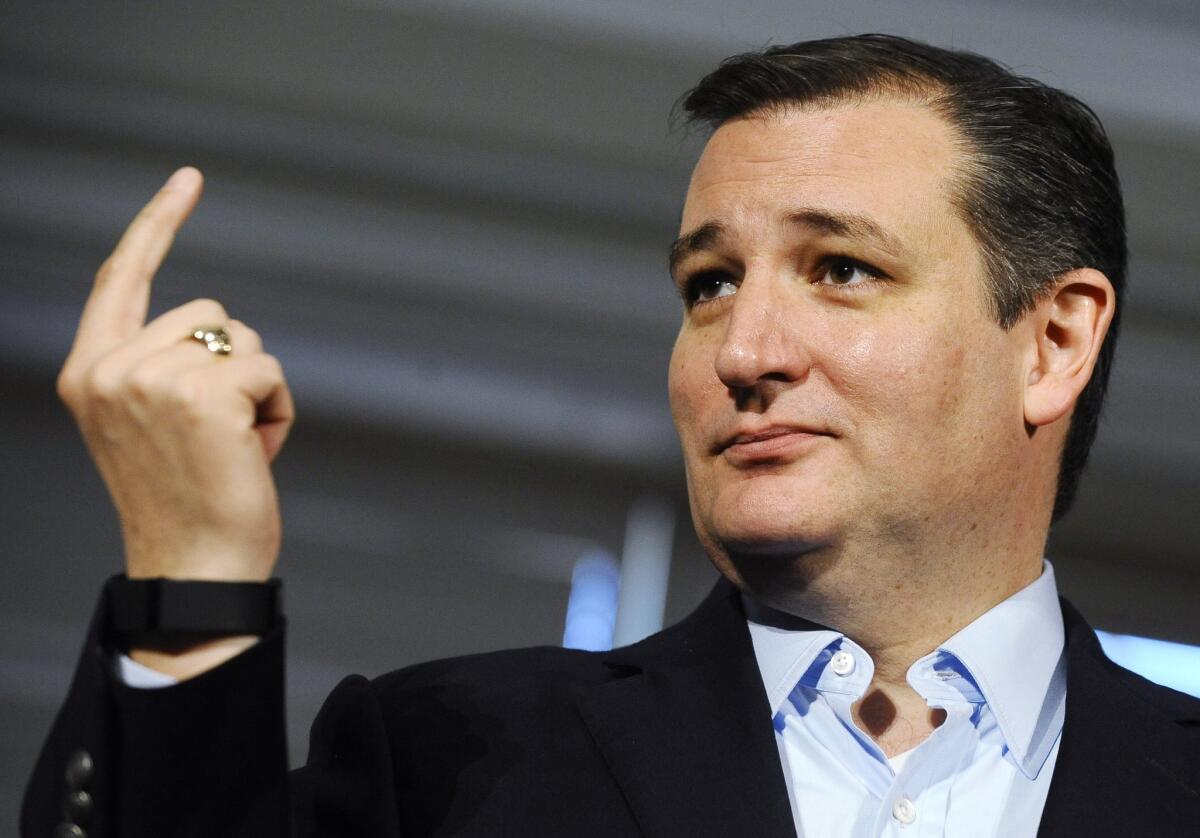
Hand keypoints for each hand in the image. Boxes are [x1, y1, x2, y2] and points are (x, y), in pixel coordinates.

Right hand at [56, 168, 293, 585]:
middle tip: (215, 434)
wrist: (195, 568)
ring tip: (232, 445)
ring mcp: (153, 379)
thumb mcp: (146, 423)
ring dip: (254, 387)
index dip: (157, 224)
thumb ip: (157, 366)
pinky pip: (270, 369)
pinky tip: (254, 450)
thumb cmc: (184, 500)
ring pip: (241, 338)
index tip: (189, 180)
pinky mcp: (204, 394)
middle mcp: (110, 369)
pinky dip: (278, 408)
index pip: (120, 277)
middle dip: (230, 364)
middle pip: (208, 312)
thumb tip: (216, 330)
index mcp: (88, 372)